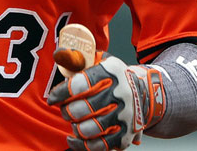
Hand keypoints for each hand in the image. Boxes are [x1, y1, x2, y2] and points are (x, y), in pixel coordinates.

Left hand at [46, 52, 165, 150]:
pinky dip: (84, 145)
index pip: (81, 83)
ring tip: (73, 122)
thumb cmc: (112, 78)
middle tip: (65, 110)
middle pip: (85, 108)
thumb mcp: (98, 61)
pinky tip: (75, 139)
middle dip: (68, 111)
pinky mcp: (127, 134)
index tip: (53, 98)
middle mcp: (121, 93)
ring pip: (91, 128)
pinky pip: (101, 145)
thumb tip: (59, 54)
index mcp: (112, 71)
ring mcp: (126, 115)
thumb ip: (77, 58)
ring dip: (76, 128)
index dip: (62, 93)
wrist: (143, 93)